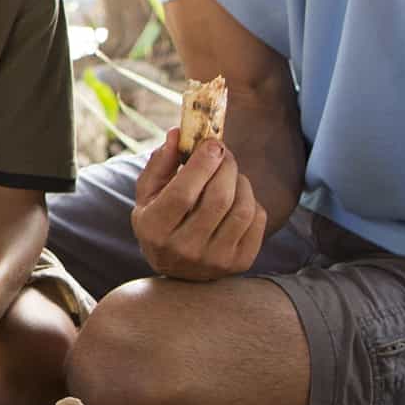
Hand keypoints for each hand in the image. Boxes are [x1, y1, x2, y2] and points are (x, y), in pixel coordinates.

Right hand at [130, 131, 265, 280]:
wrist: (178, 270)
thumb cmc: (160, 222)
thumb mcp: (148, 194)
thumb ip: (161, 163)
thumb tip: (179, 133)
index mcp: (155, 229)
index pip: (183, 193)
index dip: (201, 164)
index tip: (212, 143)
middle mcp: (184, 249)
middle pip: (218, 199)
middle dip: (226, 167)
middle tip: (225, 153)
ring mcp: (215, 260)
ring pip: (242, 209)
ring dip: (241, 182)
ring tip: (230, 176)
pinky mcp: (239, 263)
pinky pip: (257, 221)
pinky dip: (252, 201)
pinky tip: (238, 198)